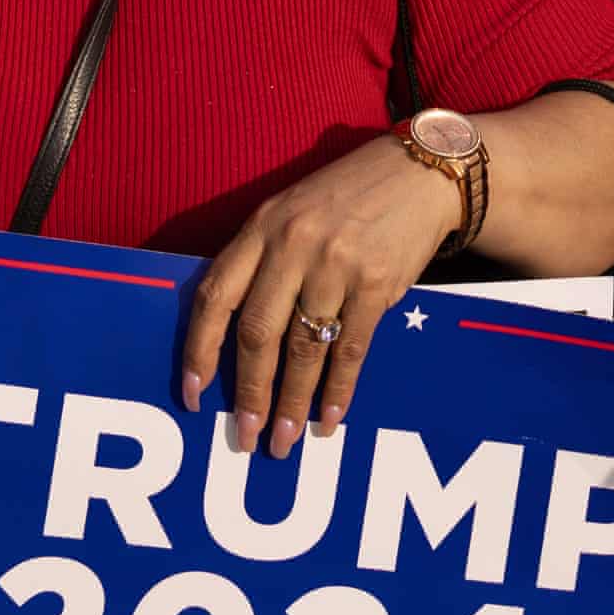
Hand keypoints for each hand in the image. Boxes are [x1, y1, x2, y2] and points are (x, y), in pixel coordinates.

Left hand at [177, 132, 459, 458]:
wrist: (420, 173)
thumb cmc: (347, 195)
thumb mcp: (290, 210)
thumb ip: (260, 258)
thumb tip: (230, 331)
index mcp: (263, 226)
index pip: (216, 295)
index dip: (198, 350)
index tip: (193, 395)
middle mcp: (293, 245)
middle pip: (258, 333)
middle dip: (249, 394)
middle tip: (244, 438)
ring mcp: (336, 265)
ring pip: (303, 349)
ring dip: (291, 402)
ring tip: (283, 441)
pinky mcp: (376, 284)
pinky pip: (350, 349)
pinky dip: (338, 390)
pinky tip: (329, 419)